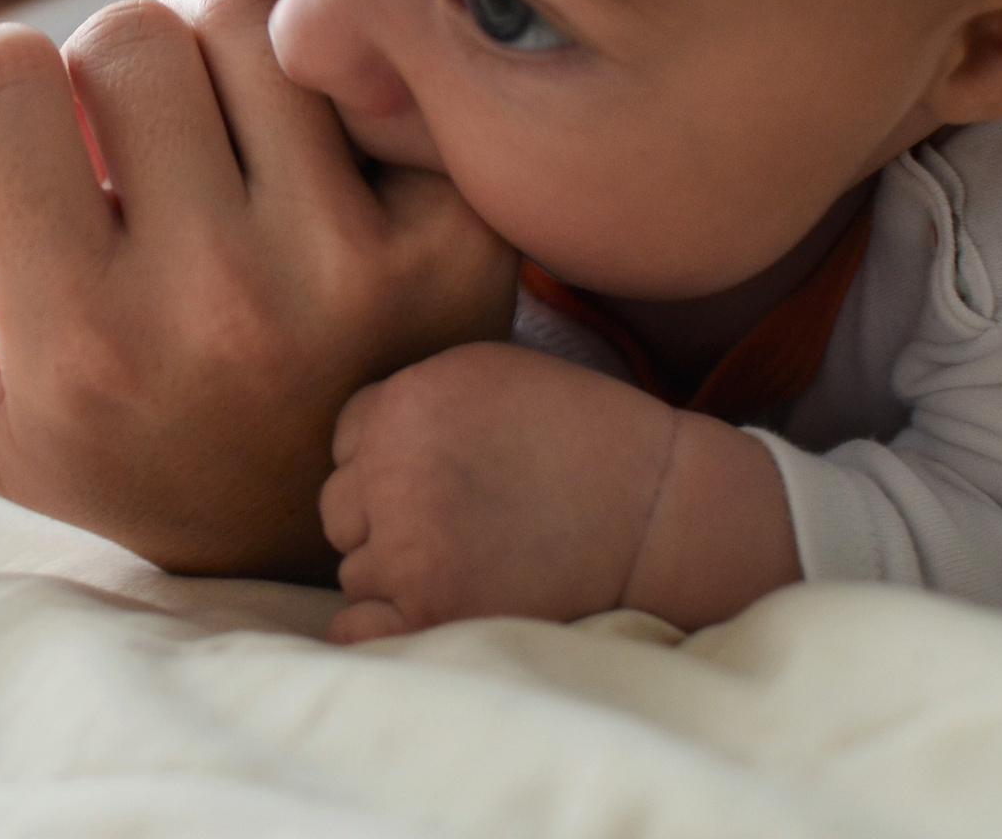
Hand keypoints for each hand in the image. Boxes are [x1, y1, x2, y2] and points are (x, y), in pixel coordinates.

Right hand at [0, 0, 521, 578]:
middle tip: (145, 156)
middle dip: (120, 69)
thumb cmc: (125, 444)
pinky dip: (331, 82)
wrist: (335, 520)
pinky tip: (326, 166)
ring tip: (225, 153)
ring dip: (222, 58)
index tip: (46, 164)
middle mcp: (212, 304)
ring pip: (241, 20)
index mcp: (74, 338)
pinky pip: (357, 57)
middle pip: (127, 28)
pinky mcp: (458, 242)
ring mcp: (347, 270)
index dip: (9, 93)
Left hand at [322, 342, 799, 640]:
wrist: (660, 512)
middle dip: (385, 517)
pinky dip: (377, 628)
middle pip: (341, 508)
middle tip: (461, 526)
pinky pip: (356, 628)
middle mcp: (392, 469)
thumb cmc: (583, 438)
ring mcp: (407, 544)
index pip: (348, 440)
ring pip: (355, 568)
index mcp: (403, 403)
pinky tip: (423, 613)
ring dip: (396, 573)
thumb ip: (410, 397)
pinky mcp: (430, 607)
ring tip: (475, 562)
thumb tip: (349, 440)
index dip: (392, 462)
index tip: (444, 478)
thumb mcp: (487, 374)